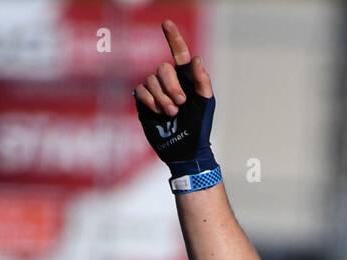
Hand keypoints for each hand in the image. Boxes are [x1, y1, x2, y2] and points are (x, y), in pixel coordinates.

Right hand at [134, 20, 217, 179]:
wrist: (184, 150)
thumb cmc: (199, 128)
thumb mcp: (206, 104)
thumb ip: (203, 81)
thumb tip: (196, 58)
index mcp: (187, 79)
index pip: (179, 53)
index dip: (173, 37)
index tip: (167, 23)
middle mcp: (170, 81)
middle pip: (163, 68)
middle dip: (172, 86)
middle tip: (180, 104)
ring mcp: (155, 90)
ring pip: (151, 80)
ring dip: (163, 99)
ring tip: (172, 113)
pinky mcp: (144, 101)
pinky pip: (141, 91)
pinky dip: (151, 102)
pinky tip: (159, 114)